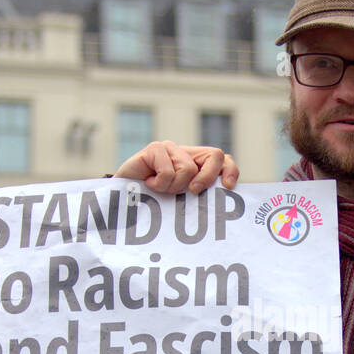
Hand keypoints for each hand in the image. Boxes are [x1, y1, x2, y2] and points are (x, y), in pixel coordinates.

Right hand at [114, 141, 239, 193]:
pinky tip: (149, 183)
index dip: (230, 170)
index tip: (228, 187)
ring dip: (174, 187)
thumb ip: (201, 197)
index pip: (223, 160)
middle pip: (215, 156)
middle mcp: (186, 154)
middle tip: (192, 192)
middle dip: (207, 178)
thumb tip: (224, 200)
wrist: (124, 202)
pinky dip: (160, 184)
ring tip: (160, 190)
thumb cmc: (155, 204)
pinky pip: (169, 171)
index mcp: (197, 165)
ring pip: (189, 169)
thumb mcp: (182, 202)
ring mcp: (170, 149)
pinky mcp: (154, 149)